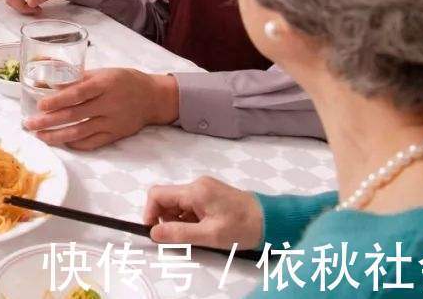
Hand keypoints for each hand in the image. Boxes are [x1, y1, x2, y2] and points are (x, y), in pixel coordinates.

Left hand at [23, 69, 178, 148]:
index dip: (57, 100)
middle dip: (49, 121)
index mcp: (104, 84)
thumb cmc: (124, 80)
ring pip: (80, 132)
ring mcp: (112, 122)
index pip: (77, 94)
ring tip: (40, 136)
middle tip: (30, 124)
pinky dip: (76, 144)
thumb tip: (51, 84)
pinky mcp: (115, 135)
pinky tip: (62, 143)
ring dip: (57, 136)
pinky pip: (92, 143)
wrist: (153, 97)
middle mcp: (108, 104)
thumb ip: (79, 80)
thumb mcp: (103, 73)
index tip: (40, 105)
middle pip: (74, 115)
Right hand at [144, 176, 262, 250]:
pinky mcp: (211, 194)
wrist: (272, 221)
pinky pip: (190, 205)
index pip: (157, 194)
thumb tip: (153, 232)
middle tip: (182, 238)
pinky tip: (205, 229)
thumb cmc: (242, 228)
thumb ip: (179, 233)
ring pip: (178, 204)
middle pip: (167, 199)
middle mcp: (197, 184)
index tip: (155, 232)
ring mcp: (204, 188)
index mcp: (195, 191)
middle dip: (167, 219)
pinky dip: (190, 219)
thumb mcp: (210, 235)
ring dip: (179, 221)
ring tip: (198, 235)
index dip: (149, 212)